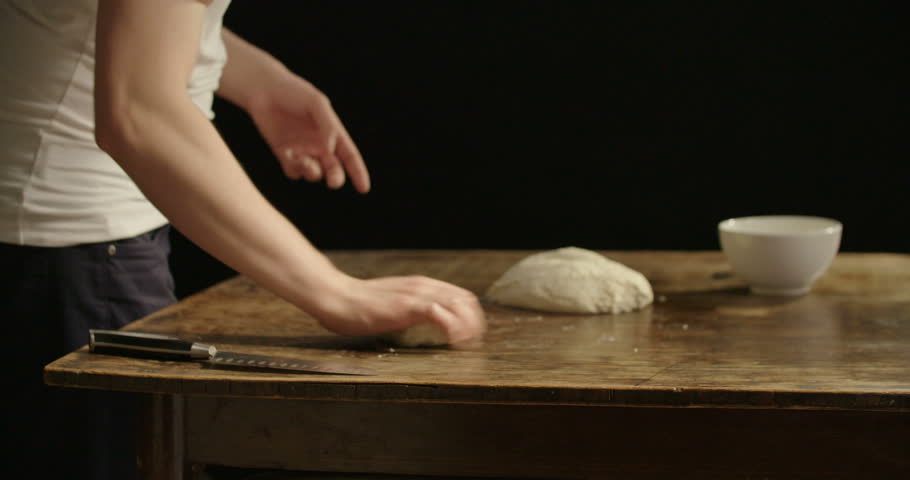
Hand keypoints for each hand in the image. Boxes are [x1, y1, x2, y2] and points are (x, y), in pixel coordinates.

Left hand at [246, 74, 369, 192]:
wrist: (263, 89)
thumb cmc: (294, 92)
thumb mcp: (316, 103)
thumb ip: (327, 125)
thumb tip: (330, 150)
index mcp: (333, 133)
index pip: (350, 156)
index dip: (358, 173)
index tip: (364, 188)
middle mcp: (320, 145)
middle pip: (334, 170)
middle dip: (335, 178)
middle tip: (333, 181)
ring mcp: (302, 151)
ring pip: (314, 174)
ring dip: (312, 171)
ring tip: (305, 161)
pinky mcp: (285, 155)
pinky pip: (293, 171)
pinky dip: (294, 167)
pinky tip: (287, 153)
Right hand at [312, 275, 486, 343]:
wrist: (337, 297)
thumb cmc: (358, 306)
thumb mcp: (393, 304)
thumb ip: (410, 309)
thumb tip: (423, 320)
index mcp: (421, 286)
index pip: (460, 295)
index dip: (471, 315)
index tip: (471, 334)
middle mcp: (423, 286)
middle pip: (466, 299)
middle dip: (475, 321)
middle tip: (474, 343)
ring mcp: (417, 295)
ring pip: (459, 304)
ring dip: (469, 326)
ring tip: (467, 345)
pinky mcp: (409, 306)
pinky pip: (442, 314)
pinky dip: (454, 328)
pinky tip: (453, 342)